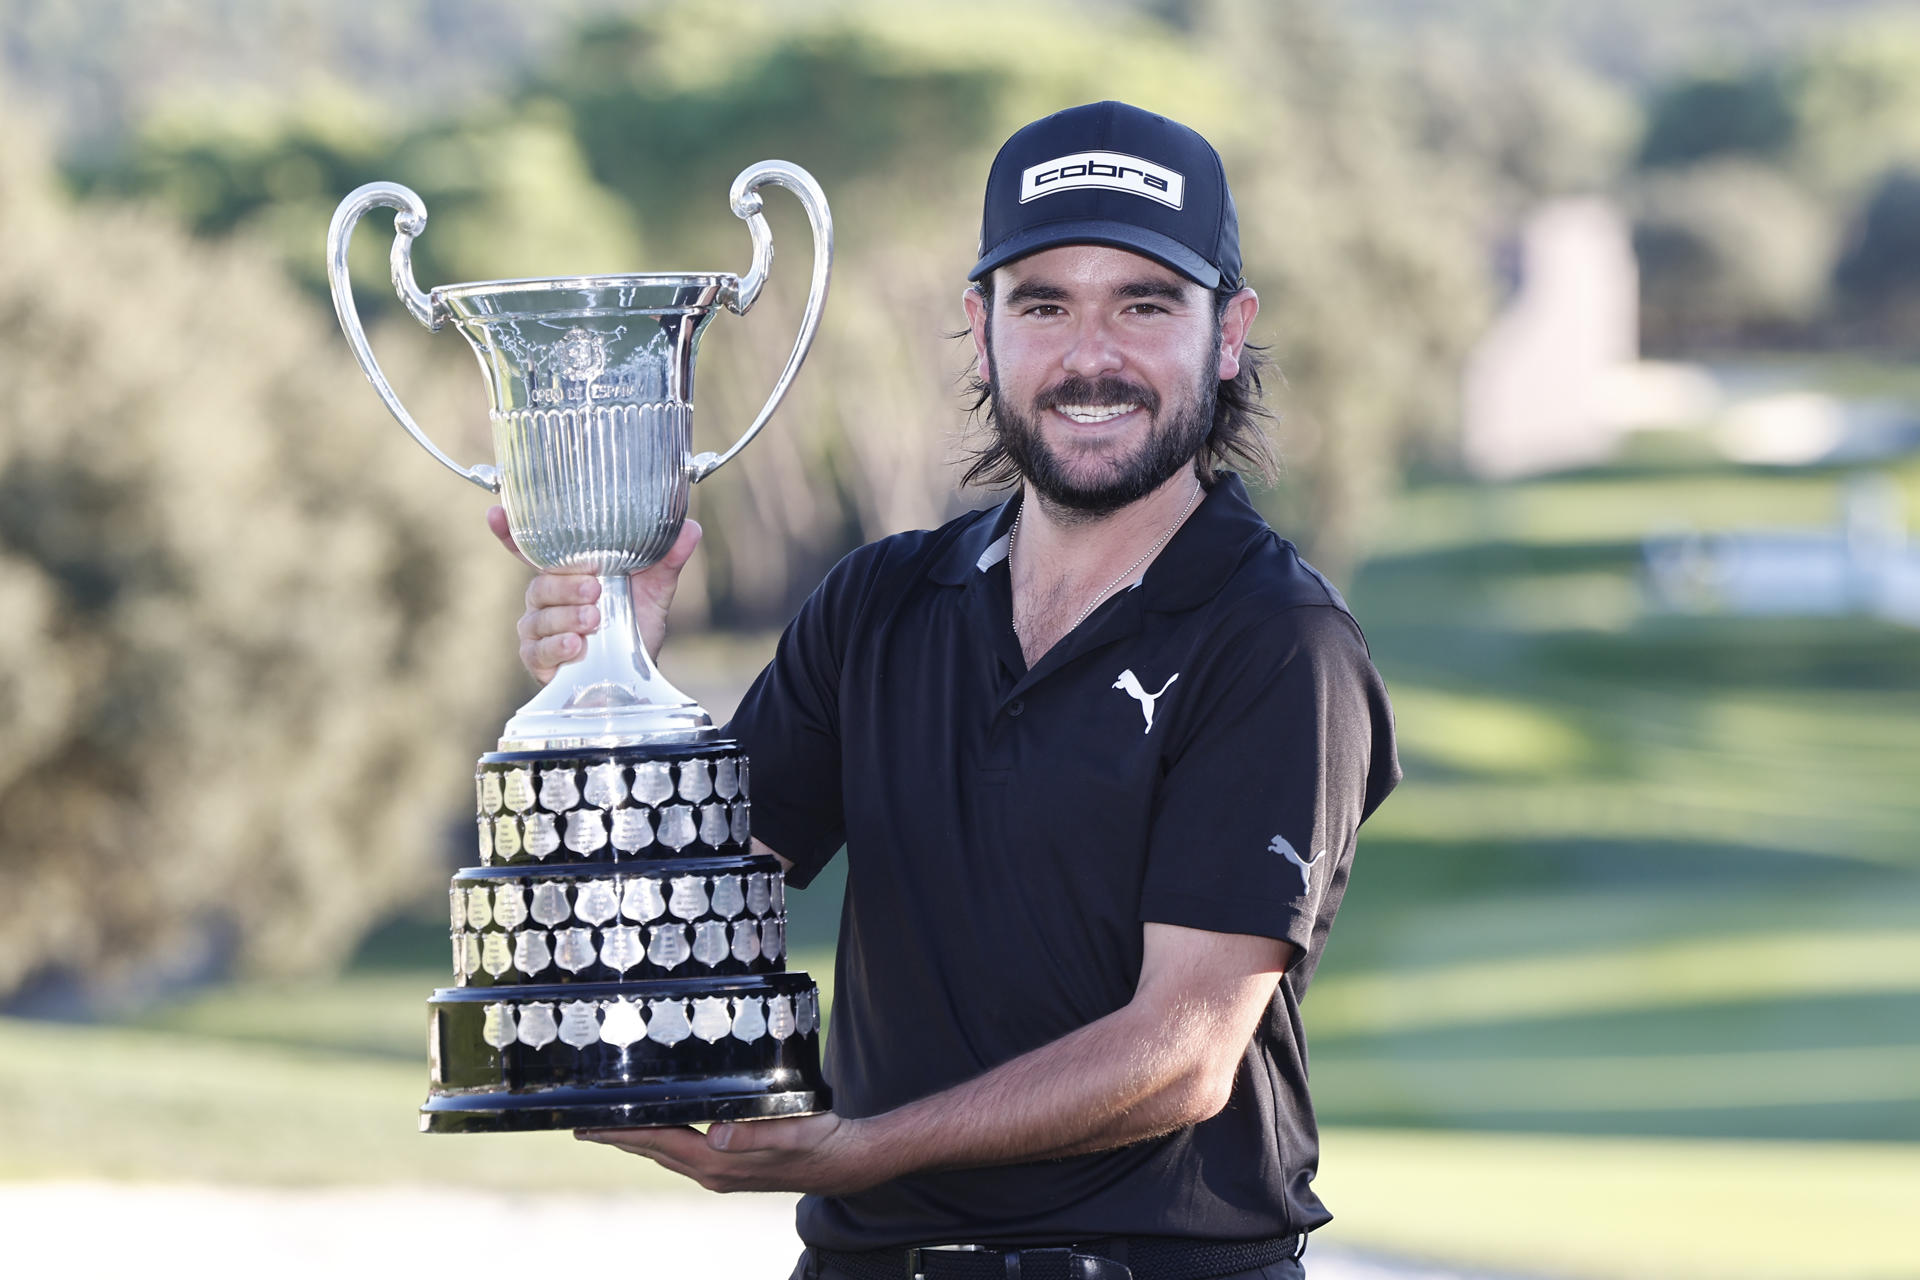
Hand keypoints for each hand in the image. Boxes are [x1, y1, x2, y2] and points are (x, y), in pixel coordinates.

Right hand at [490, 506, 702, 683]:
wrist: (638, 672)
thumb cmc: (637, 623)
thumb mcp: (655, 589)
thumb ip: (666, 559)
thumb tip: (690, 528)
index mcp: (568, 572)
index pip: (532, 548)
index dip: (510, 531)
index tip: (496, 514)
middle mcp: (547, 597)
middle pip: (541, 583)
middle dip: (565, 585)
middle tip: (594, 590)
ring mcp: (539, 628)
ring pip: (538, 616)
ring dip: (566, 617)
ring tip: (593, 620)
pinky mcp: (538, 659)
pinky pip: (537, 650)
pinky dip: (557, 646)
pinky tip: (576, 646)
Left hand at [575, 1112, 890, 1195]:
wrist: (846, 1162)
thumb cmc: (820, 1140)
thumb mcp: (790, 1130)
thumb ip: (753, 1133)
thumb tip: (716, 1135)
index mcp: (719, 1163)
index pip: (659, 1142)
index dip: (623, 1133)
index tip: (590, 1125)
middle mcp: (714, 1172)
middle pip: (654, 1151)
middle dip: (619, 1138)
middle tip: (584, 1125)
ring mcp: (722, 1173)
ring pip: (668, 1153)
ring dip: (638, 1141)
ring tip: (612, 1128)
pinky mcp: (732, 1168)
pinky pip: (685, 1153)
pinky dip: (664, 1141)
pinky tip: (663, 1131)